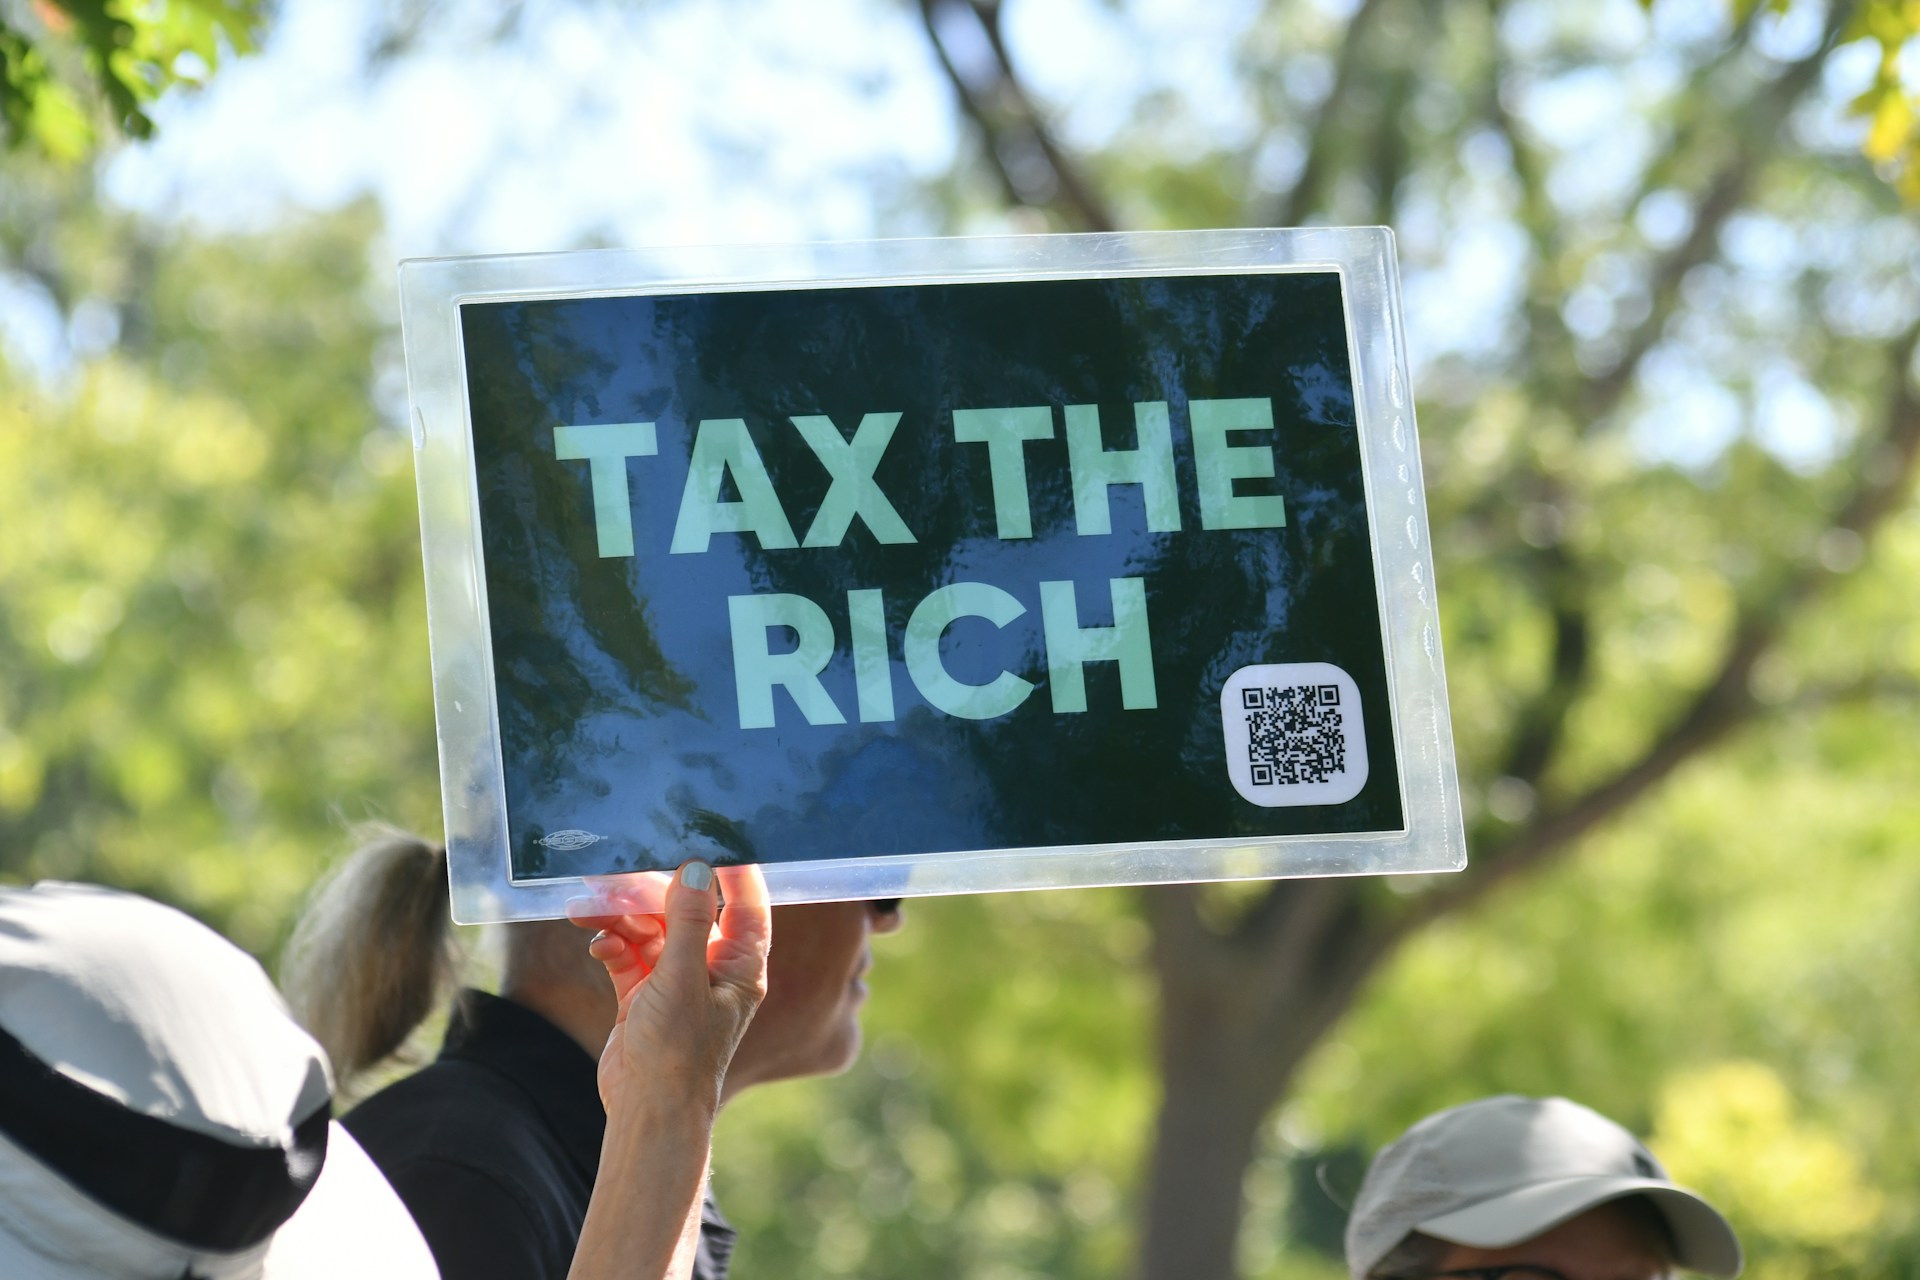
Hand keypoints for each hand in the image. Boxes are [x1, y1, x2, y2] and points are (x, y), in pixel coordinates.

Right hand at [570, 861, 770, 1118]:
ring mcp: (675, 982)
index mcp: (739, 967)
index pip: (745, 905)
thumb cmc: (679, 1053)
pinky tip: (595, 943)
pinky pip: (627, 955)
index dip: (733, 871)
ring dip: (619, 917)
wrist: (646, 1112)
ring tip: (586, 907)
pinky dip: (611, 944)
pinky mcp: (642, 996)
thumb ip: (687, 922)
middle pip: (685, 912)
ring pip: (649, 930)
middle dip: (649, 893)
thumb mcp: (682, 979)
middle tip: (615, 875)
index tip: (712, 836)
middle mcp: (710, 970)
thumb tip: (695, 868)